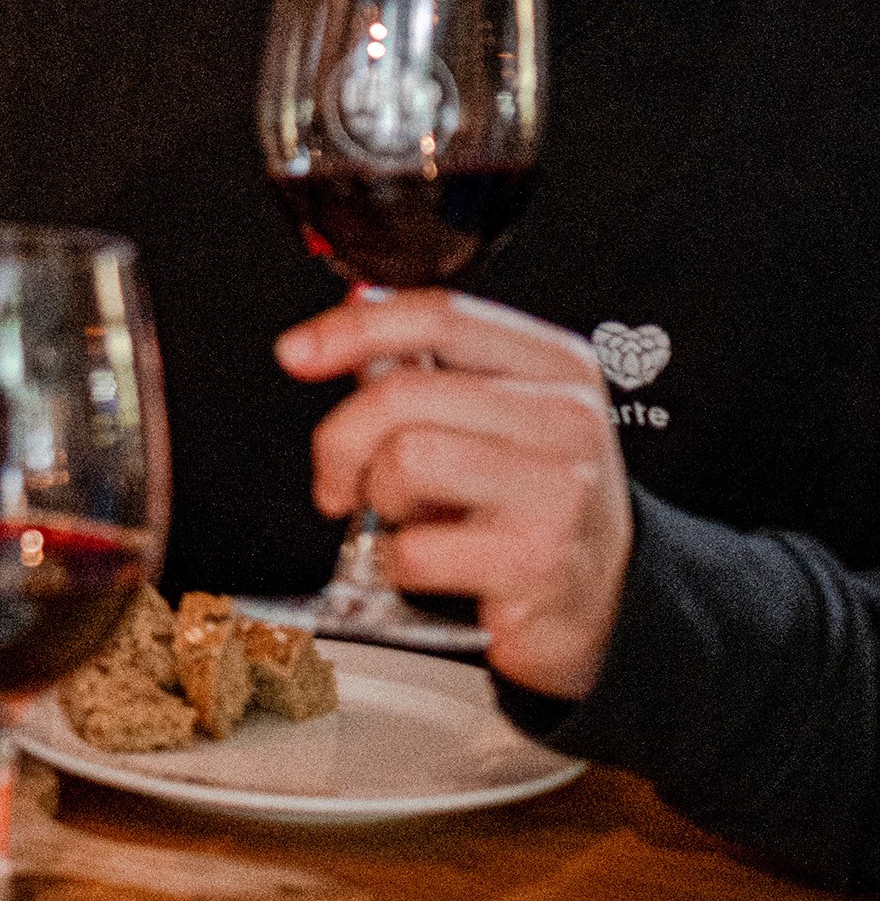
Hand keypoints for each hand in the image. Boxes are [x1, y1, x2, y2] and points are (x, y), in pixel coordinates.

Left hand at [277, 291, 632, 697]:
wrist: (601, 596)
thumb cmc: (533, 498)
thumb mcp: (493, 415)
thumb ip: (424, 362)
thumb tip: (355, 304)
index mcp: (555, 365)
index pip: (440, 315)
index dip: (353, 328)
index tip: (298, 353)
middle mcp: (566, 418)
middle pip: (402, 393)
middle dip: (343, 441)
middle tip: (342, 478)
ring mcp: (560, 489)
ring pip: (405, 460)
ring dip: (378, 499)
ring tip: (405, 517)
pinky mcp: (538, 561)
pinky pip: (415, 548)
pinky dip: (398, 562)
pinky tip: (429, 562)